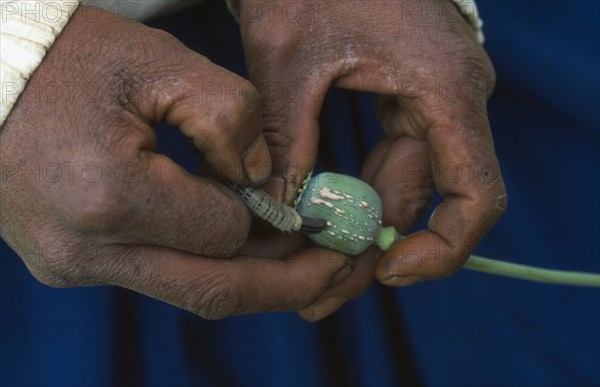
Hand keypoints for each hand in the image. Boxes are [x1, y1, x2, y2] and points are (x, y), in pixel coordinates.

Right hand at [0, 6, 350, 318]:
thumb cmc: (63, 58)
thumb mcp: (157, 62)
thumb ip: (230, 116)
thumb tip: (261, 178)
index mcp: (110, 196)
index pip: (225, 231)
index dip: (271, 215)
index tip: (301, 199)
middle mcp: (86, 250)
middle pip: (214, 290)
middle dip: (287, 283)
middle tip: (337, 267)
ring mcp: (72, 265)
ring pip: (187, 290)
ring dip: (251, 278)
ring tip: (298, 255)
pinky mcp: (69, 263)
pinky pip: (157, 274)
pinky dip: (206, 263)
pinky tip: (236, 240)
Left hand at [235, 0, 505, 319]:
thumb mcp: (288, 60)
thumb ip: (286, 139)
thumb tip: (283, 211)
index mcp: (445, 90)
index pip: (477, 195)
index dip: (442, 249)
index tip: (386, 271)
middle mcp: (450, 102)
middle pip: (427, 203)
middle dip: (373, 251)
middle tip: (318, 294)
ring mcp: (431, 103)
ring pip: (404, 188)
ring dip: (360, 229)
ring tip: (310, 271)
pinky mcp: (407, 101)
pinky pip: (390, 163)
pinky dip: (357, 195)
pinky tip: (320, 221)